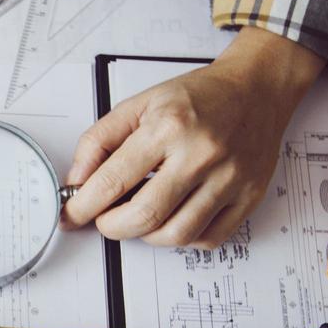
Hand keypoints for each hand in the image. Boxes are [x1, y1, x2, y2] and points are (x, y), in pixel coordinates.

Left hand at [63, 27, 323, 247]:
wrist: (256, 89)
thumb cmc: (198, 97)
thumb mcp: (139, 104)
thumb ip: (99, 141)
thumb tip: (77, 183)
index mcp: (168, 127)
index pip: (113, 182)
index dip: (83, 207)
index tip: (71, 215)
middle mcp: (201, 154)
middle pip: (145, 217)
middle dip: (113, 227)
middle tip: (105, 219)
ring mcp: (229, 179)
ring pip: (176, 235)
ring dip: (147, 235)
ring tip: (141, 214)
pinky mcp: (249, 196)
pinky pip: (208, 238)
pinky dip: (183, 237)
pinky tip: (175, 216)